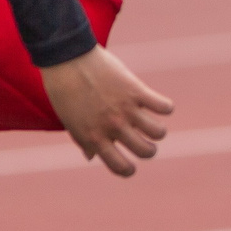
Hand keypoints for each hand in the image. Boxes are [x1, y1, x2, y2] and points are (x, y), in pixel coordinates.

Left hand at [40, 46, 173, 177]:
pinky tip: (157, 104)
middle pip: (146, 151)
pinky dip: (166, 107)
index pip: (120, 167)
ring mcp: (126, 109)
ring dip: (159, 131)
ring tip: (153, 122)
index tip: (132, 163)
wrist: (67, 60)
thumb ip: (83, 141)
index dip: (129, 170)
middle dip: (150, 150)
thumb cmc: (65, 92)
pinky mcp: (136, 90)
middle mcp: (113, 127)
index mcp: (95, 139)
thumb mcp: (70, 122)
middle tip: (146, 141)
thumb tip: (92, 156)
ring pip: (158, 132)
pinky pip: (164, 106)